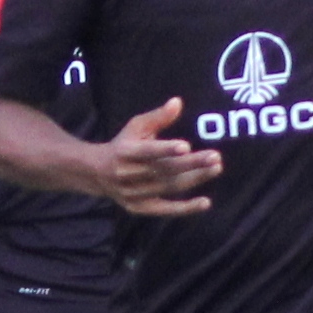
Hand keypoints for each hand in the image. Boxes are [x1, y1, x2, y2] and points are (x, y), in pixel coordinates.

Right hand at [86, 96, 223, 218]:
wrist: (97, 173)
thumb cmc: (123, 144)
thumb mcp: (135, 127)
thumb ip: (158, 116)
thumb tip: (178, 102)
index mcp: (125, 152)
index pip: (147, 151)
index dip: (166, 149)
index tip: (186, 146)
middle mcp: (127, 174)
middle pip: (164, 170)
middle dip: (191, 164)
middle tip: (215, 157)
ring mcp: (133, 194)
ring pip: (169, 187)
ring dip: (194, 179)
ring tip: (216, 168)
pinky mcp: (139, 208)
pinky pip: (165, 209)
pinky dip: (185, 208)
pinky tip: (205, 202)